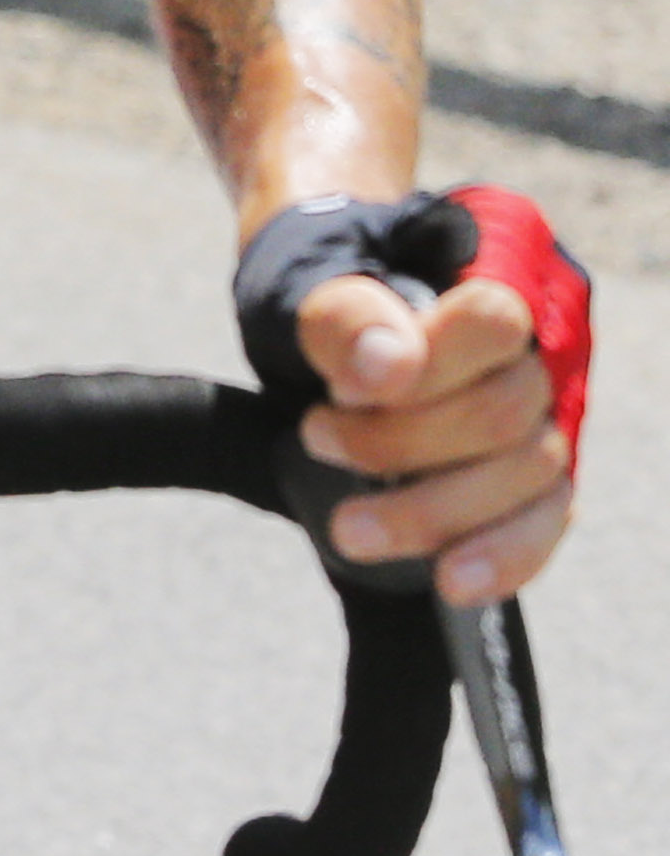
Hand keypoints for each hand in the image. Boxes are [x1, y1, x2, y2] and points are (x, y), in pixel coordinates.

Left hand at [245, 187, 591, 607]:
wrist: (319, 305)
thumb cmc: (320, 283)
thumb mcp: (306, 282)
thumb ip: (344, 316)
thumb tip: (387, 368)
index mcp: (499, 273)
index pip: (495, 323)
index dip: (430, 365)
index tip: (344, 390)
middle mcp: (542, 346)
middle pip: (507, 413)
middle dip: (405, 445)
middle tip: (316, 439)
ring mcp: (548, 413)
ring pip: (530, 478)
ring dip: (436, 513)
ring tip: (349, 529)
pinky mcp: (537, 475)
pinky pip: (543, 524)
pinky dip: (500, 557)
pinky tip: (451, 581)